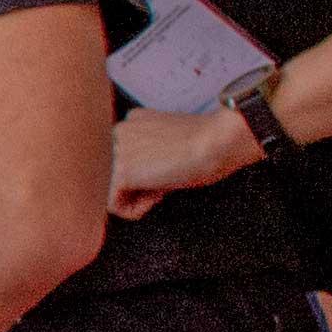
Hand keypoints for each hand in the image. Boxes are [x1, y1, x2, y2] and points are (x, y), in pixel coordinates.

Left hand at [109, 104, 258, 211]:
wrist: (216, 142)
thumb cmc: (207, 144)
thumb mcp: (169, 144)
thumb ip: (148, 155)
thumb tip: (132, 184)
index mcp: (132, 121)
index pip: (128, 159)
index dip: (152, 172)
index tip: (173, 166)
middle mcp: (118, 131)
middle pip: (121, 175)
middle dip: (145, 184)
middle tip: (171, 175)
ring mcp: (116, 151)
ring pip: (116, 190)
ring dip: (143, 195)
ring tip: (166, 181)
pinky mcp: (121, 172)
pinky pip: (115, 206)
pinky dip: (137, 209)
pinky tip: (158, 195)